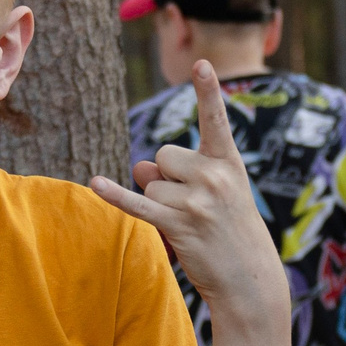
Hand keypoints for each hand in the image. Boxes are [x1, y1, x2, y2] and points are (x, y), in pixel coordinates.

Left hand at [93, 61, 286, 330]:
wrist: (250, 280)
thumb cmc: (233, 233)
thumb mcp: (218, 195)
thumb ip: (181, 172)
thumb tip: (139, 167)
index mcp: (230, 163)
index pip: (215, 121)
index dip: (207, 92)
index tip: (201, 64)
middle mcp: (215, 176)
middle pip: (163, 155)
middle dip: (167, 177)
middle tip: (195, 206)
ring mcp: (197, 201)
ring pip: (150, 184)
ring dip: (160, 205)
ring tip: (190, 225)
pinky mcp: (179, 225)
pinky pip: (137, 204)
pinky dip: (114, 195)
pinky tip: (94, 184)